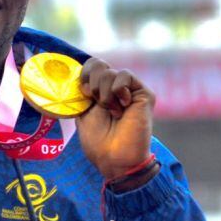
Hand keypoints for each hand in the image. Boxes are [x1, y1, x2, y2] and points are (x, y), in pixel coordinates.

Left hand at [75, 58, 155, 180]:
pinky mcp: (144, 93)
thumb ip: (82, 92)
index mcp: (100, 92)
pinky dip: (118, 90)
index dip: (84, 74)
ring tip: (112, 112)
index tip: (83, 93)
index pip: (91, 66)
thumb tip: (77, 72)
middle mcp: (115, 88)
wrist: (114, 157)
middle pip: (98, 64)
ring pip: (110, 72)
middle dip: (92, 83)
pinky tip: (122, 107)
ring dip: (104, 94)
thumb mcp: (83, 113)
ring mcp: (129, 90)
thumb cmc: (98, 141)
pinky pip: (125, 75)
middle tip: (96, 103)